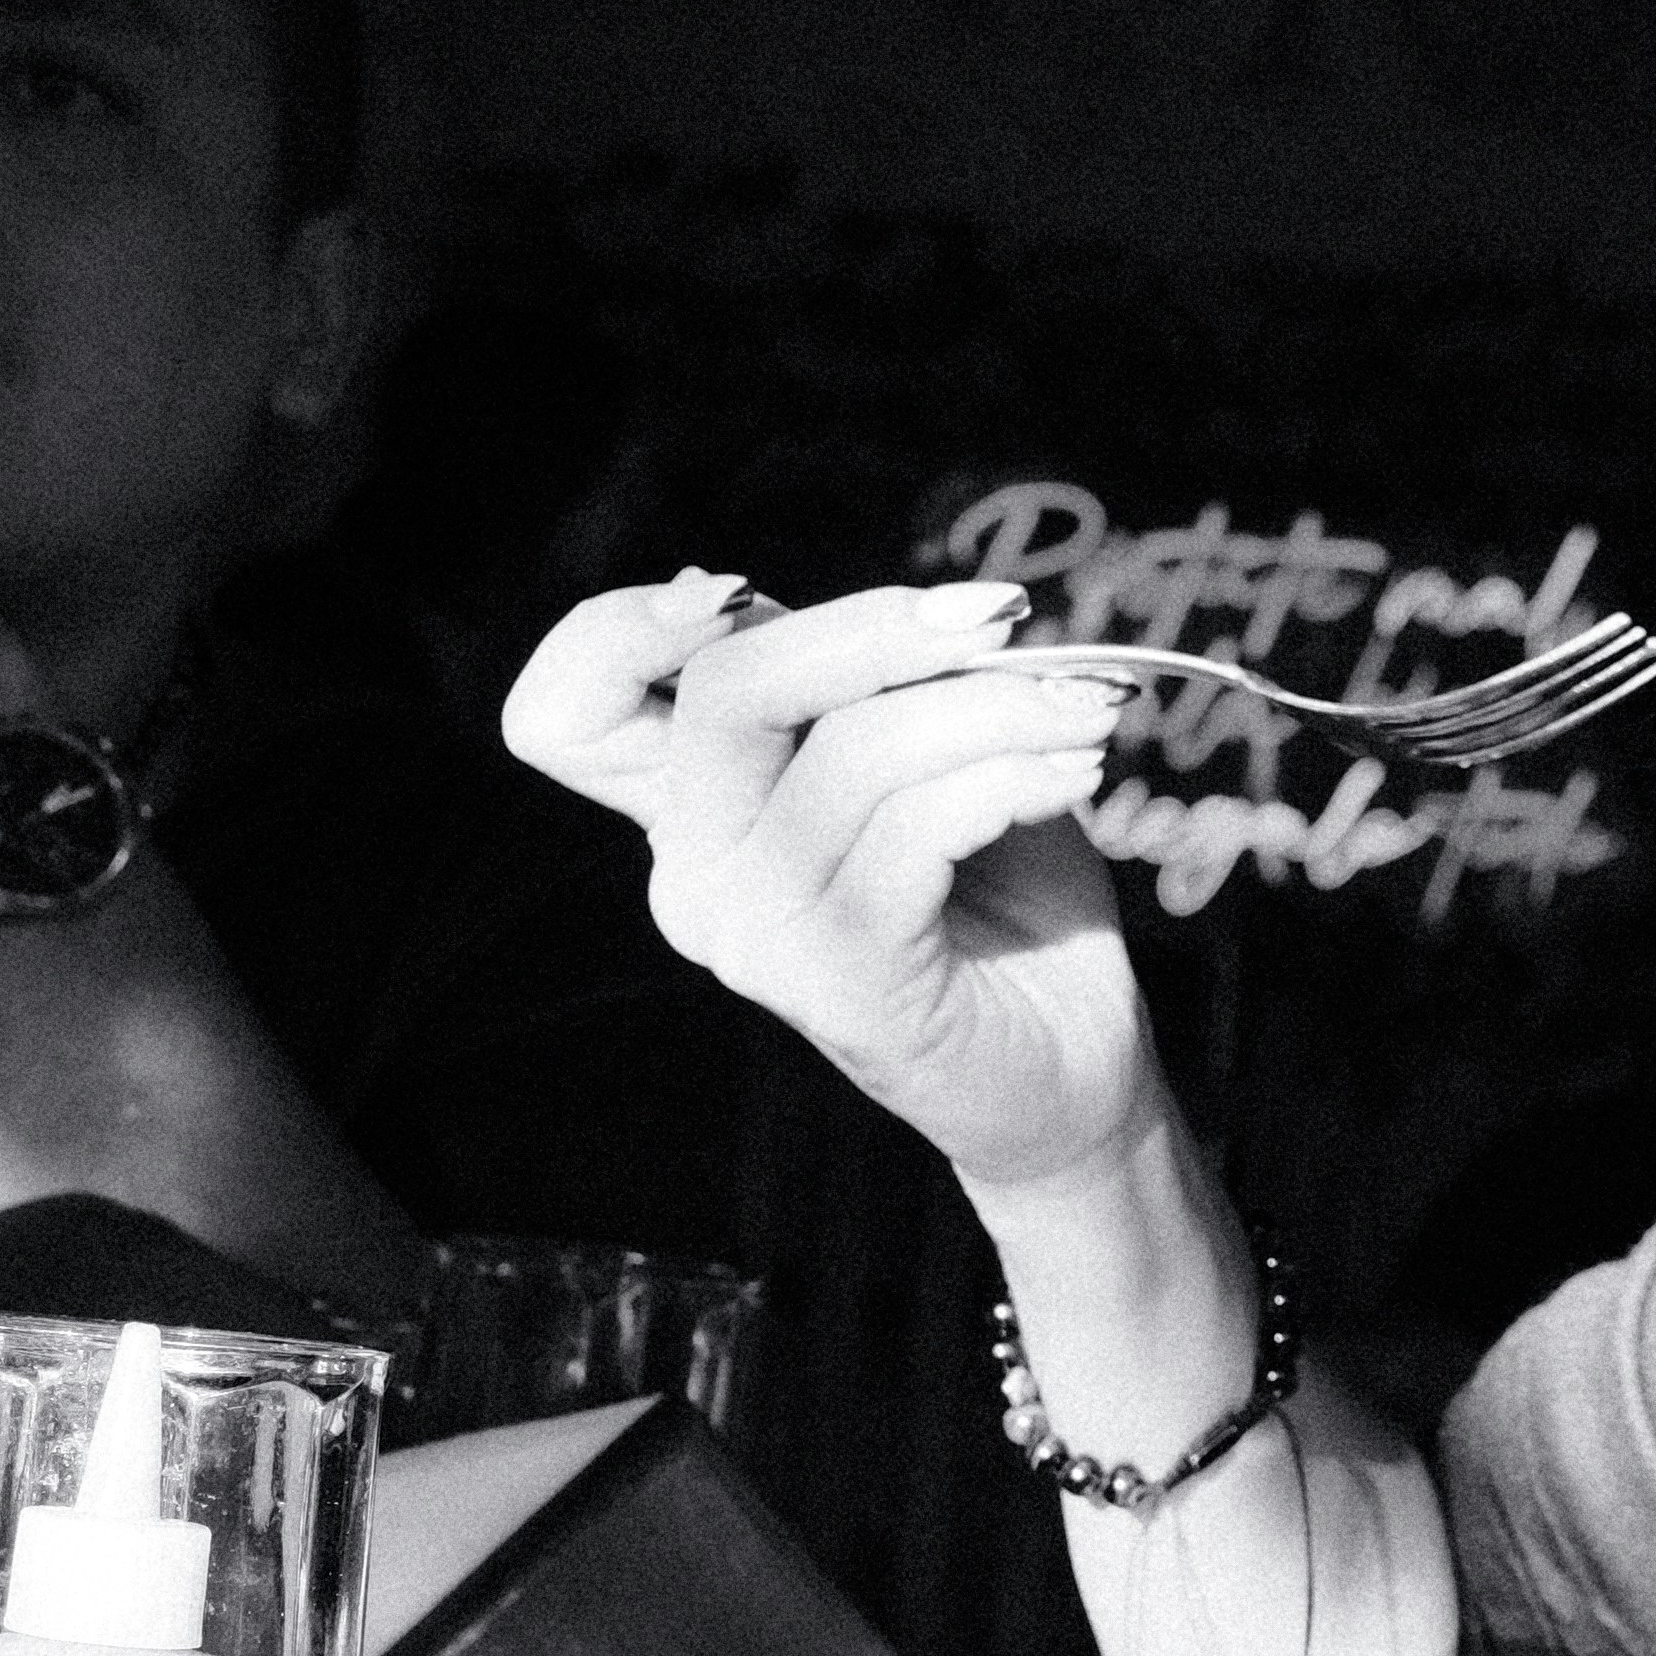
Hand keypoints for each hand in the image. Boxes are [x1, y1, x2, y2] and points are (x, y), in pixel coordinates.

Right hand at [500, 571, 1150, 1194]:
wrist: (1067, 1065)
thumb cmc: (999, 896)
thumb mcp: (930, 754)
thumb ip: (873, 681)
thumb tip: (916, 608)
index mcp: (694, 807)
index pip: (570, 709)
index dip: (620, 629)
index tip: (746, 591)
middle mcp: (695, 872)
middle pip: (727, 688)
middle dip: (874, 627)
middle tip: (998, 617)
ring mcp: (754, 933)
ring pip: (856, 749)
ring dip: (997, 707)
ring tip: (1085, 712)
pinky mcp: (836, 979)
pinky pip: (920, 828)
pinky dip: (1014, 777)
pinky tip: (1076, 774)